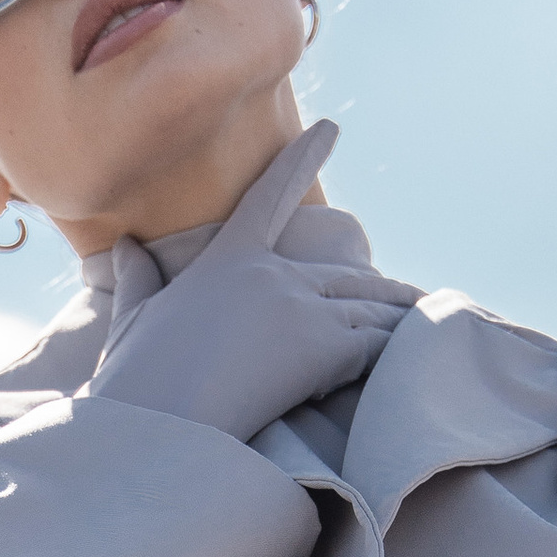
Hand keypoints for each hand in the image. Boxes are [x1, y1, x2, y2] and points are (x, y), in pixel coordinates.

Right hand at [87, 122, 414, 444]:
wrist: (159, 426)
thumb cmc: (137, 379)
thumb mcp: (134, 320)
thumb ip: (137, 278)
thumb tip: (124, 247)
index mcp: (228, 258)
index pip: (273, 194)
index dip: (304, 158)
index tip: (331, 129)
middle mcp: (271, 272)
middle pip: (346, 277)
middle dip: (384, 293)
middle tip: (416, 298)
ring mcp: (300, 306)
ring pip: (369, 308)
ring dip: (400, 322)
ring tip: (433, 325)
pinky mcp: (322, 345)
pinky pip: (375, 343)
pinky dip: (397, 352)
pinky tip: (420, 360)